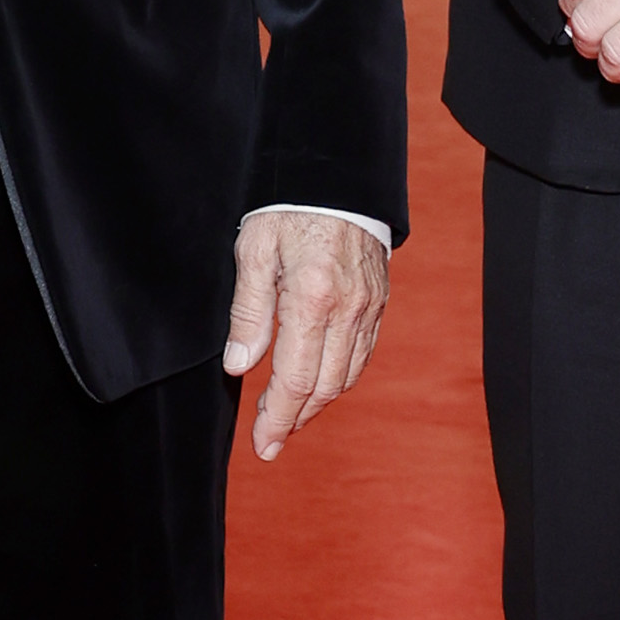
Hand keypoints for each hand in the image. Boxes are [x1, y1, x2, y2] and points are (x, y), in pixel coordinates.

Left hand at [223, 208, 388, 462]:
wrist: (338, 175)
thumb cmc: (288, 207)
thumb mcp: (254, 250)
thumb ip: (249, 312)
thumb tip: (240, 366)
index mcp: (312, 299)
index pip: (295, 379)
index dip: (277, 418)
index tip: (262, 444)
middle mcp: (348, 310)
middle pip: (324, 387)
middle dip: (295, 420)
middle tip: (269, 442)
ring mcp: (369, 307)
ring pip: (346, 376)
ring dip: (317, 403)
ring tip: (289, 417)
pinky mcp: (379, 302)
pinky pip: (361, 354)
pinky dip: (339, 378)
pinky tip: (318, 384)